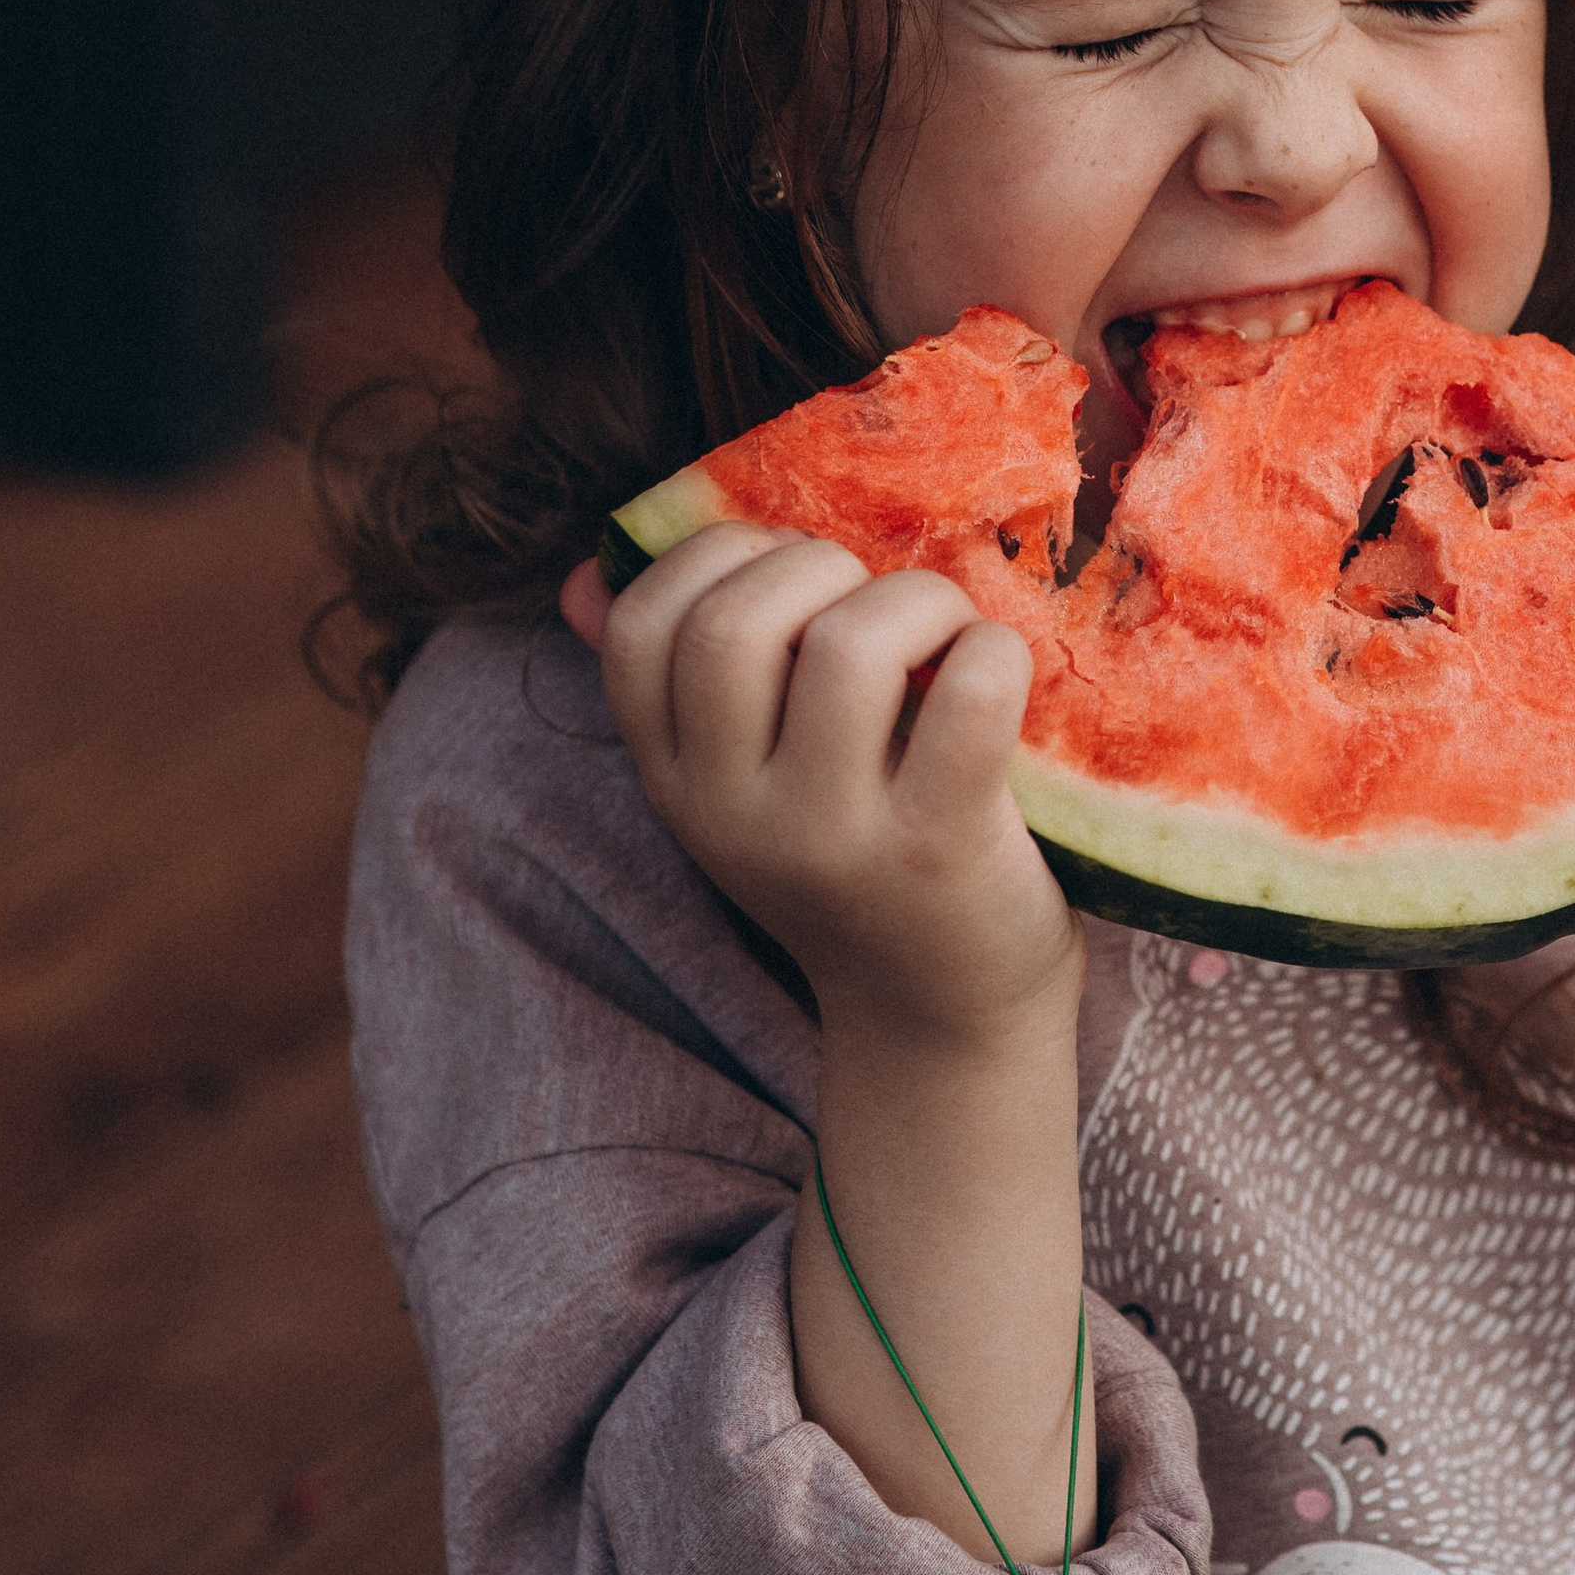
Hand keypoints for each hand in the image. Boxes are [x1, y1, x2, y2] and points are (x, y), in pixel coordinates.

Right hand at [574, 524, 1081, 1057]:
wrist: (941, 1017)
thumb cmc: (849, 863)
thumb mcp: (737, 788)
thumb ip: (672, 688)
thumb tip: (579, 580)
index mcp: (675, 782)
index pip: (639, 629)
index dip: (713, 557)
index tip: (783, 568)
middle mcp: (733, 815)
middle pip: (735, 624)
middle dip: (816, 564)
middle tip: (871, 601)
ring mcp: (833, 838)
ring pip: (853, 644)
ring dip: (919, 599)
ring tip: (943, 634)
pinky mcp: (938, 849)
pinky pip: (969, 690)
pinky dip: (993, 650)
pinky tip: (994, 674)